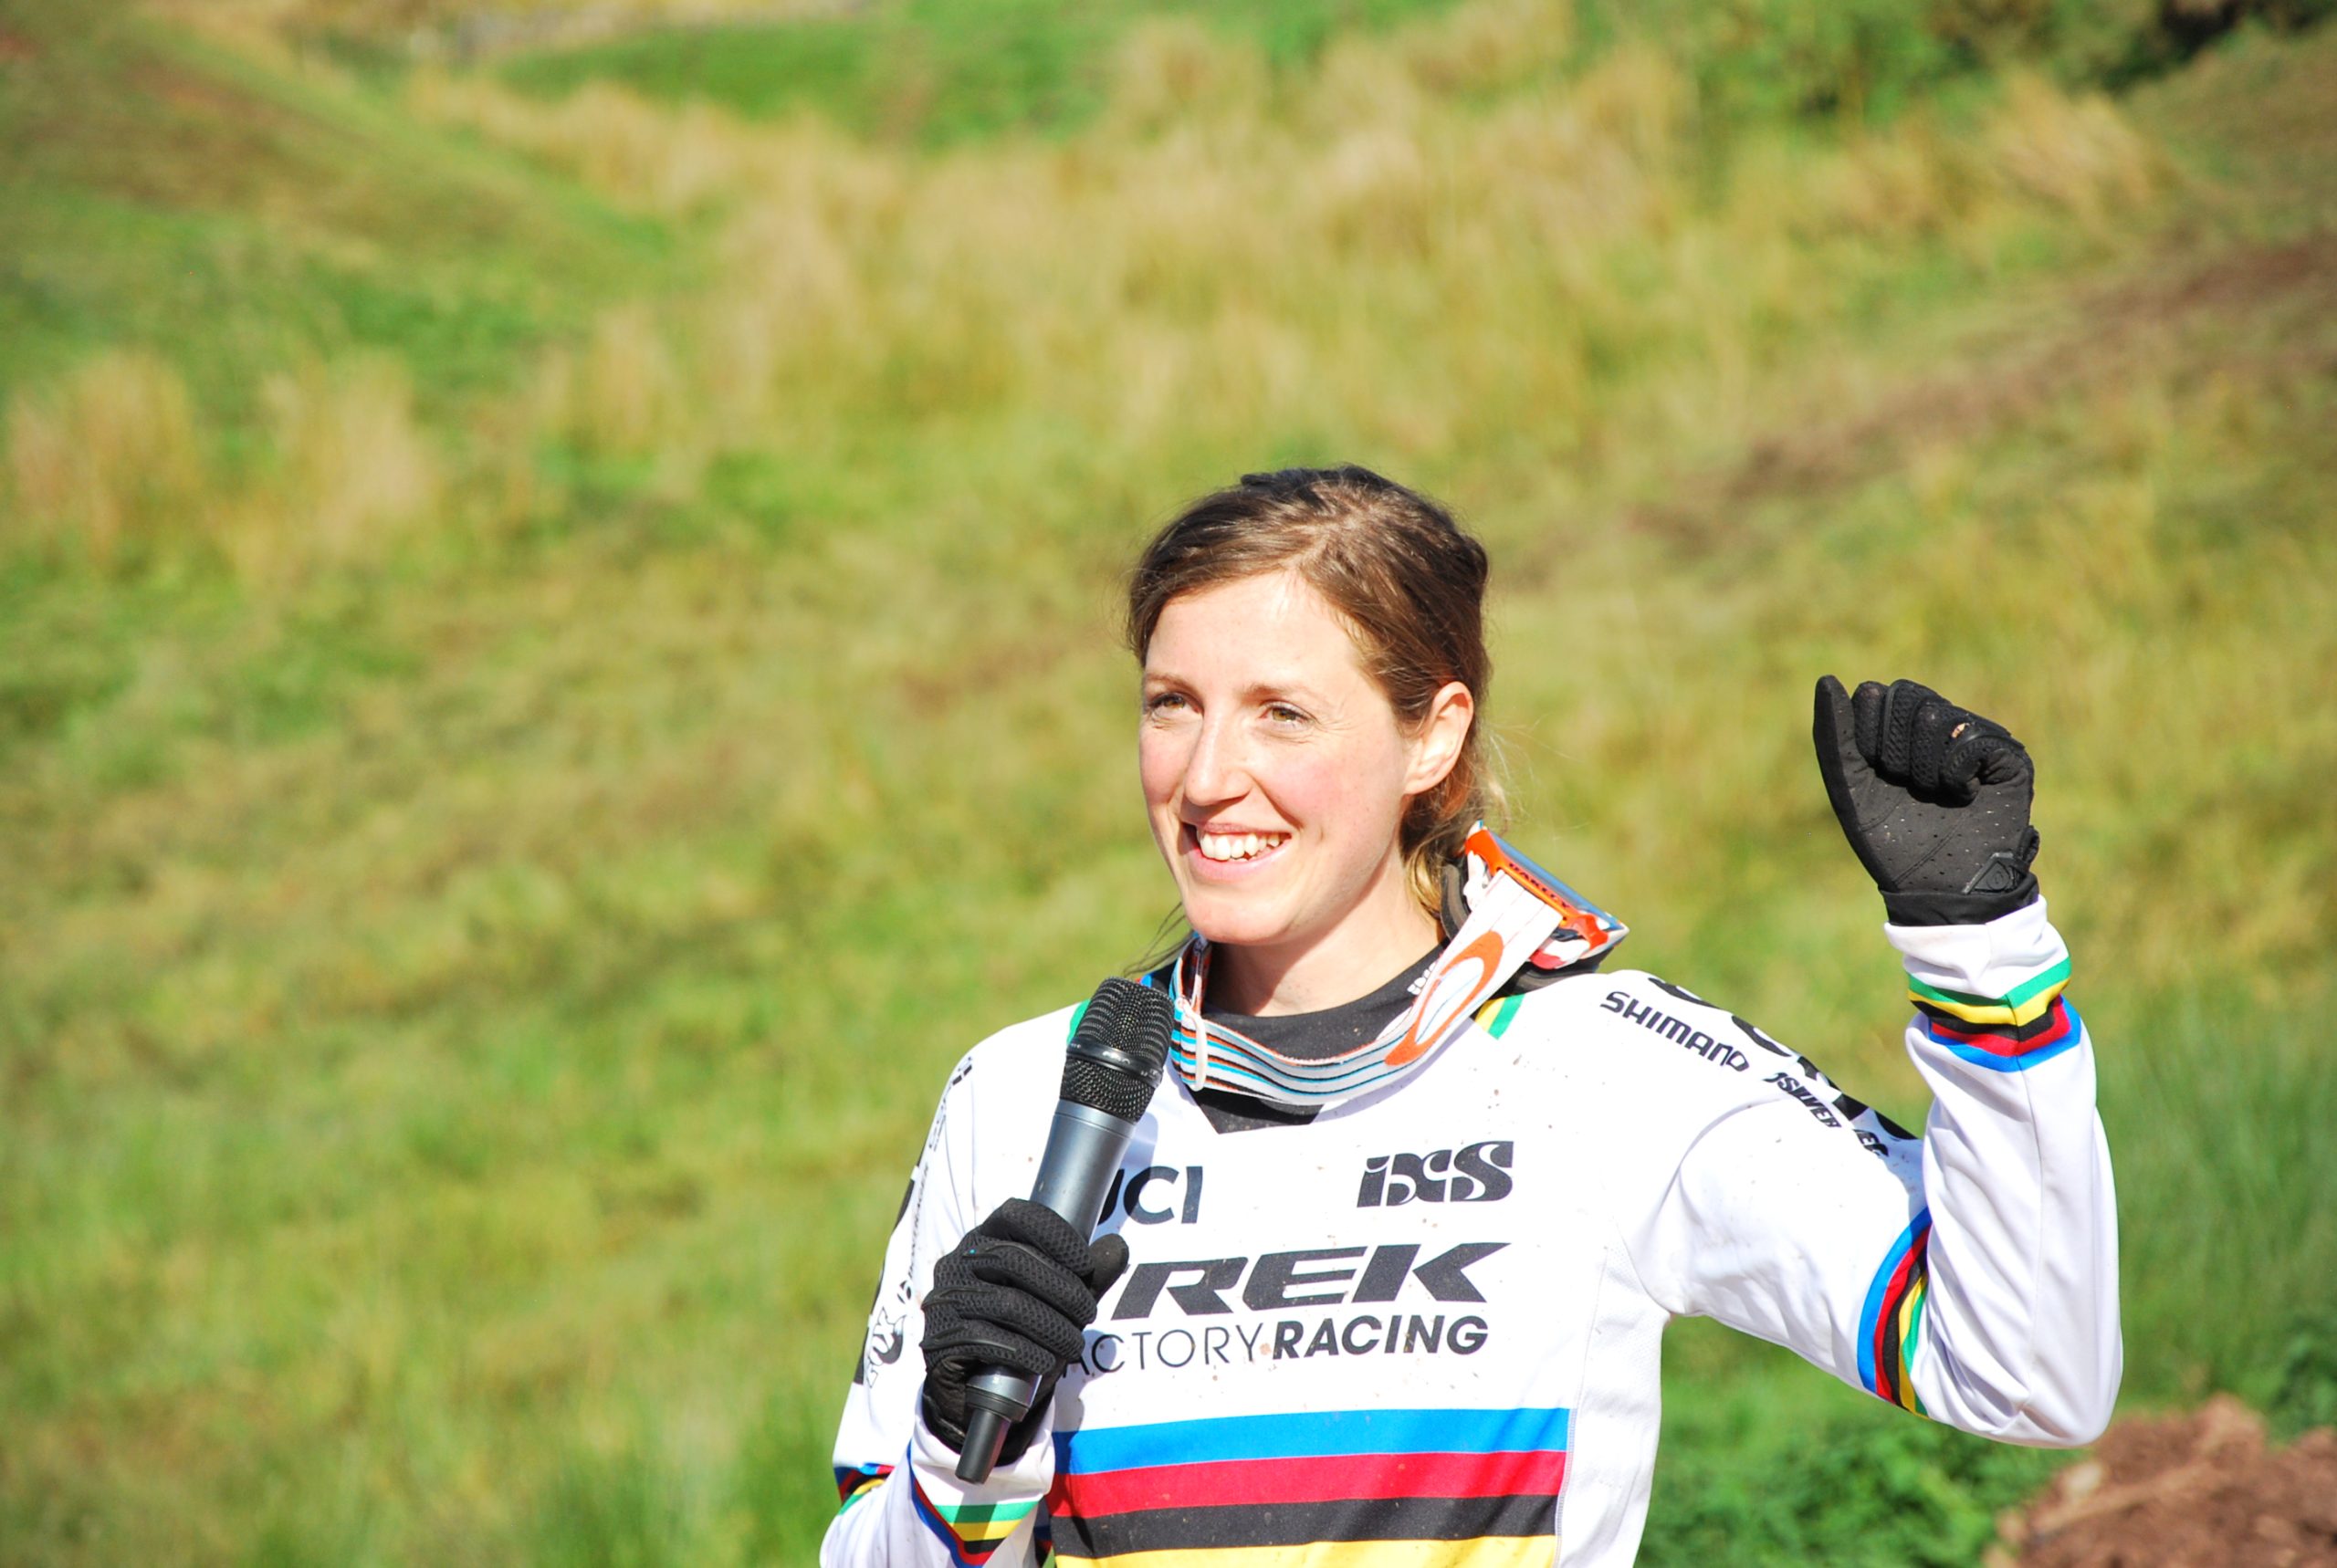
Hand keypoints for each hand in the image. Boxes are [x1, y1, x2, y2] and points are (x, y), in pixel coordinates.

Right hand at [919, 1199, 1129, 1461]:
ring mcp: (946, 1300)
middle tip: (1089, 1314)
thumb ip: (1086, 1277)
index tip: (1085, 1264)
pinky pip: (987, 1340)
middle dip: (1062, 1289)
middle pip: (1013, 1260)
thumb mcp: (1059, 1303)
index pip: (1017, 1215)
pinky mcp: (940, 1339)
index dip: (1055, 1234)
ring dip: (1051, 1327)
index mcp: (986, 1239)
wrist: (980, 1392)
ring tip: (1073, 1346)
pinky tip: (1045, 1362)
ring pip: (1006, 1303)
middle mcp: (959, 1262)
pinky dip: (1025, 1353)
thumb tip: (1117, 1247)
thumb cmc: (1022, 1335)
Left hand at [1814, 676, 2040, 925]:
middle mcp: (1938, 726)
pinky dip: (1956, 775)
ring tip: (1937, 795)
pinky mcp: (2008, 755)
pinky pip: (1972, 739)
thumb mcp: (1850, 789)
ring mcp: (1975, 736)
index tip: (1878, 775)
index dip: (1868, 738)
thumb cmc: (1893, 841)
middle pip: (1906, 697)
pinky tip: (1965, 796)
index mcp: (1897, 729)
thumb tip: (1826, 679)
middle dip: (1895, 751)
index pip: (1874, 694)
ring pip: (1937, 716)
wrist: (1939, 887)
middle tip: (1909, 787)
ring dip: (1925, 769)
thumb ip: (1834, 737)